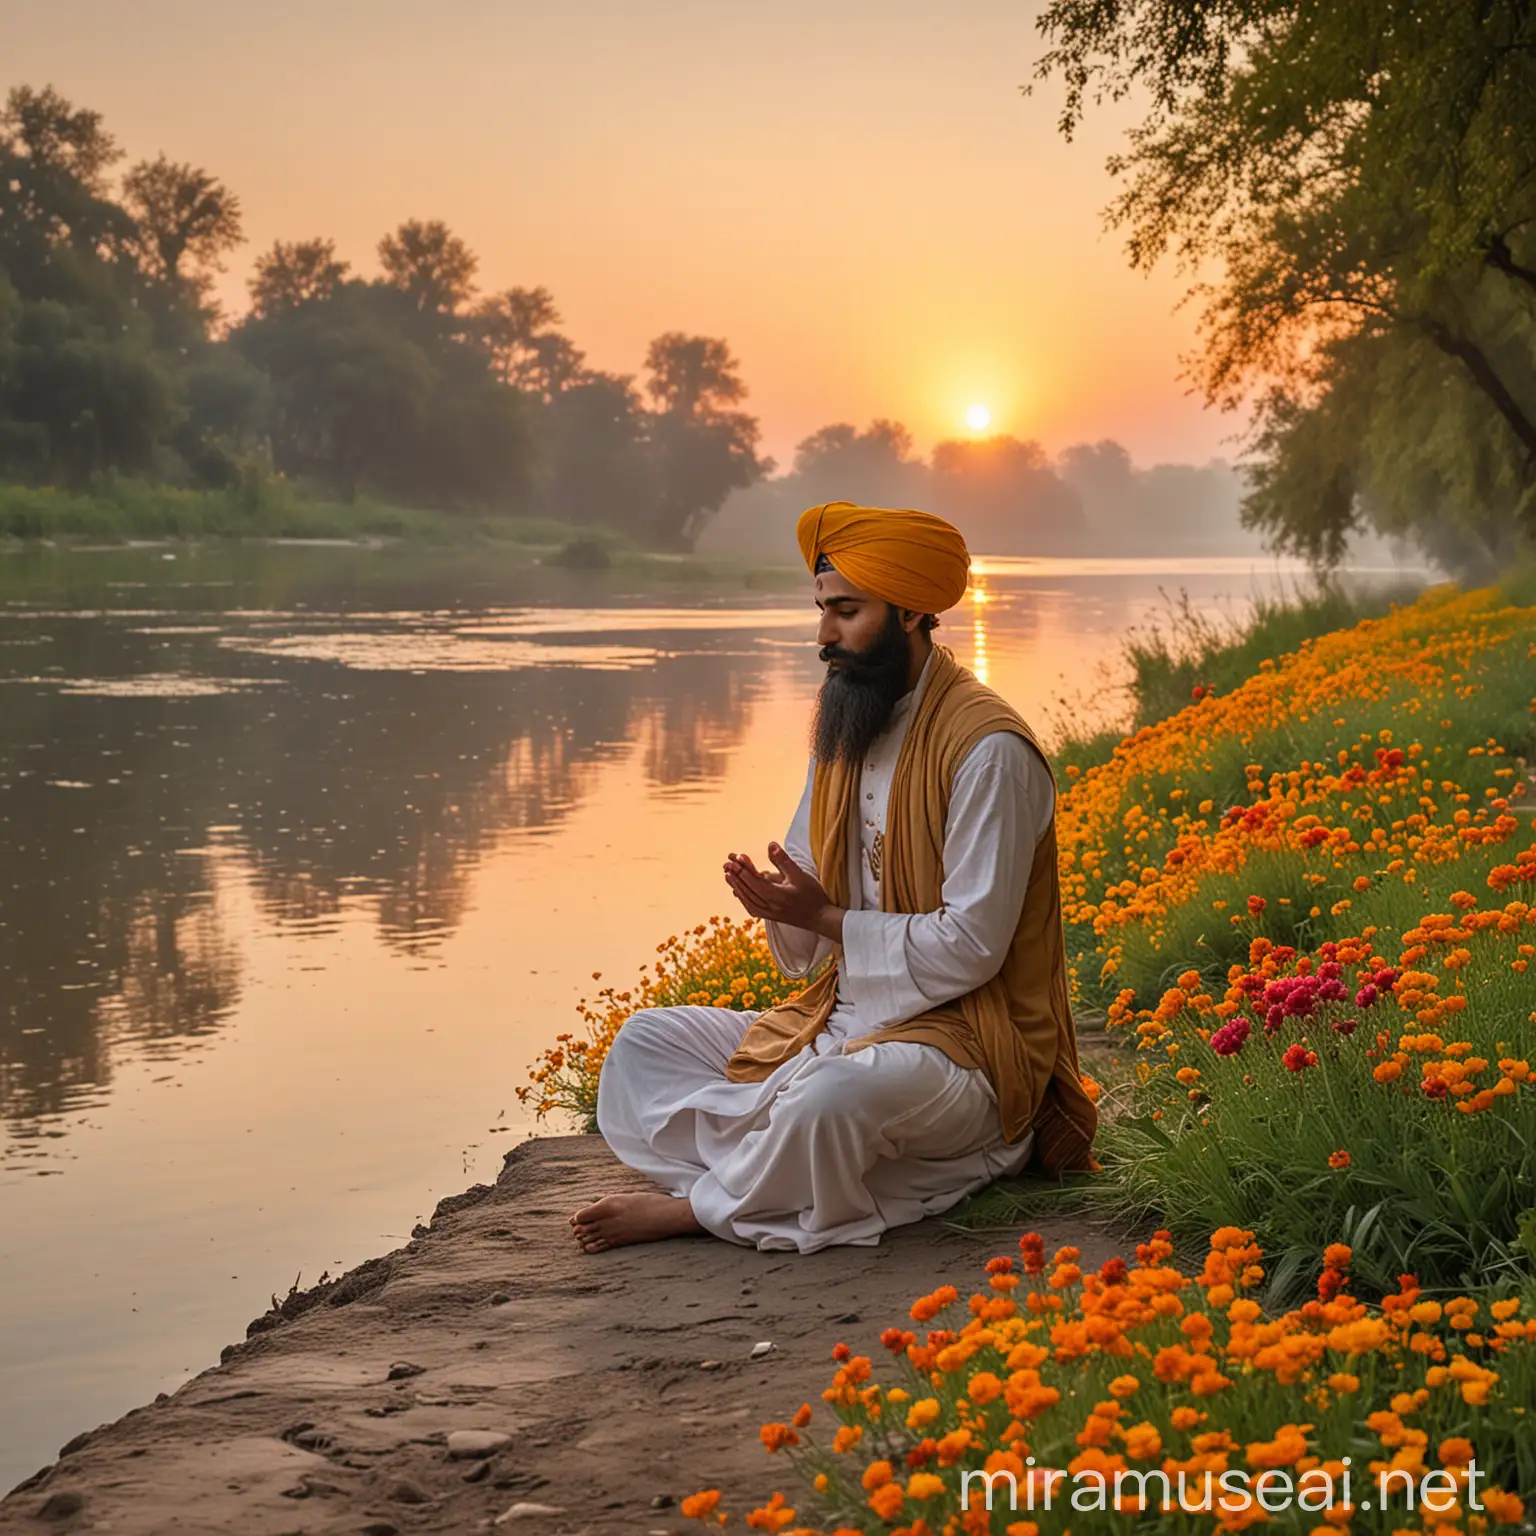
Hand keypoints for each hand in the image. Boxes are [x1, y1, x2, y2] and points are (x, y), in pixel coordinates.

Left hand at [723, 843, 843, 941]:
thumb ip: (783, 860)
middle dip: (737, 876)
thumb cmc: (812, 895)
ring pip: (748, 900)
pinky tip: (737, 892)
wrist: (820, 918)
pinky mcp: (769, 917)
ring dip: (737, 887)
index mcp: (777, 896)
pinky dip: (743, 898)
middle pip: (748, 890)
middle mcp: (770, 907)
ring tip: (727, 875)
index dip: (745, 869)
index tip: (736, 857)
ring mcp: (769, 913)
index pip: (756, 881)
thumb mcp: (800, 875)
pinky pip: (751, 908)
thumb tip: (770, 844)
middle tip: (726, 864)